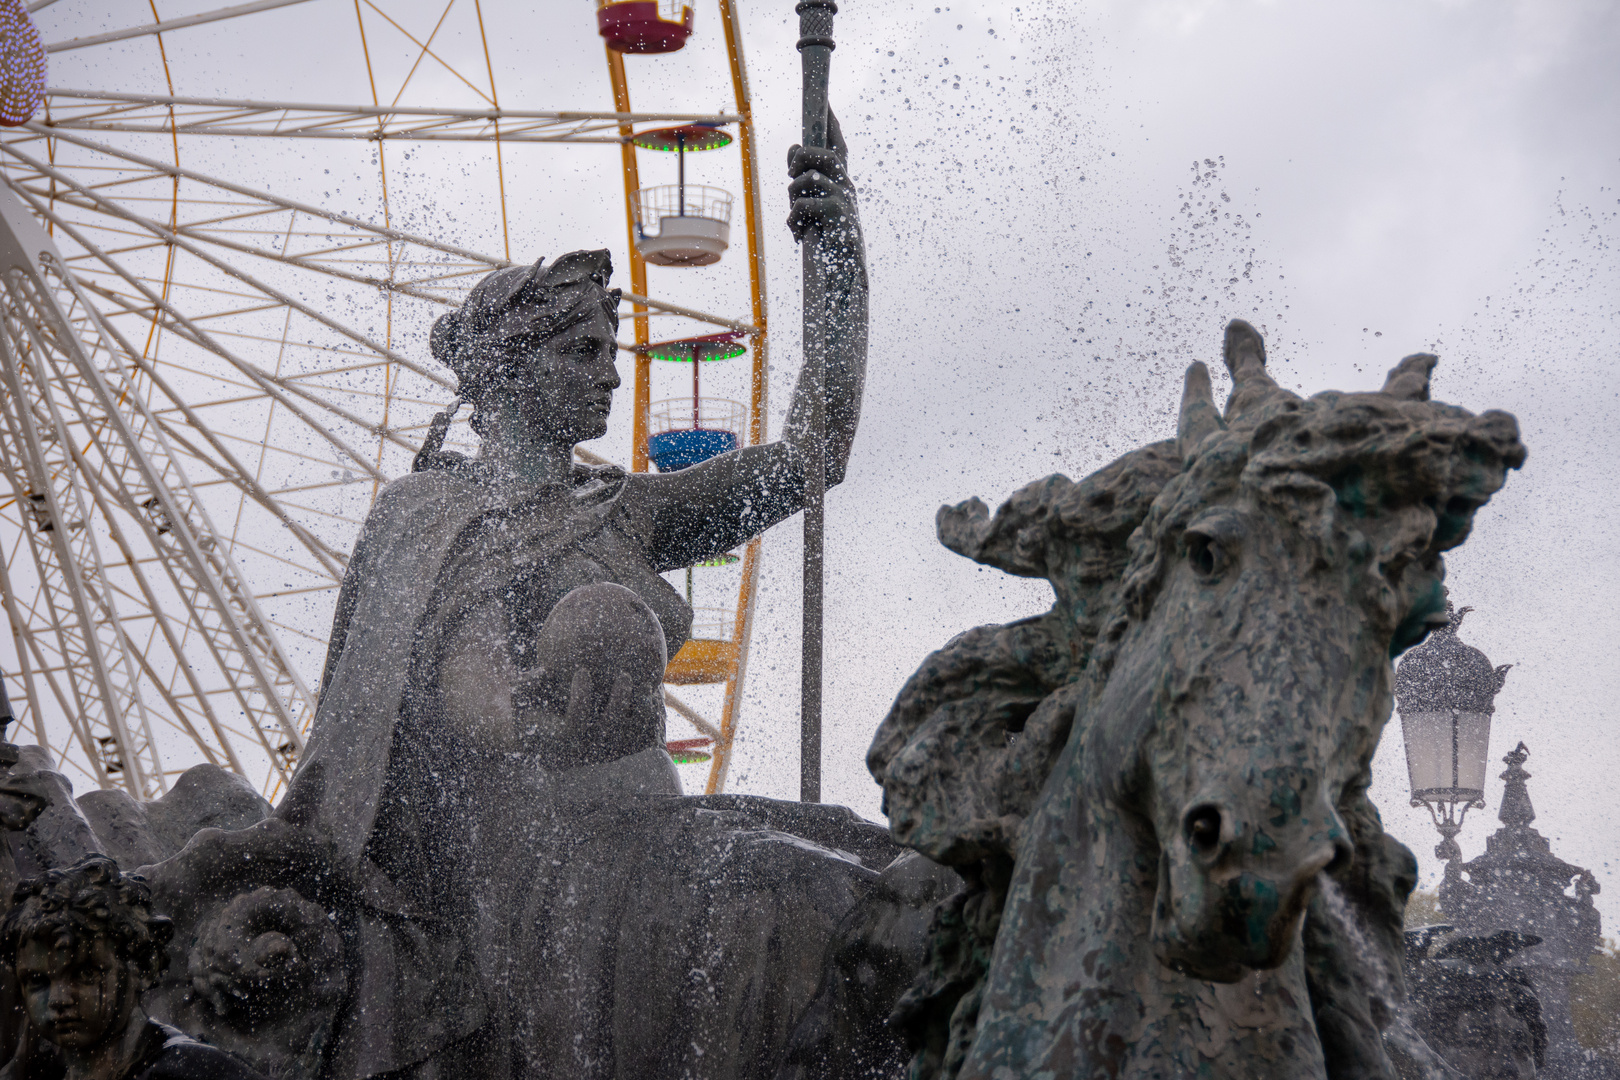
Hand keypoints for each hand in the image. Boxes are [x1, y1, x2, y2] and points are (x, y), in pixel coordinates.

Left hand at [787, 108, 858, 241]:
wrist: (845, 270)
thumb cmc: (828, 240)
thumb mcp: (814, 207)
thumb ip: (805, 182)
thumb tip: (795, 152)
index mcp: (841, 181)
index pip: (838, 146)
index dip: (832, 124)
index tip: (826, 101)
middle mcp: (846, 185)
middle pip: (820, 153)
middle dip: (799, 160)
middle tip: (790, 176)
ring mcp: (843, 197)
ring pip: (807, 178)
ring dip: (793, 197)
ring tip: (796, 217)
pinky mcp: (837, 213)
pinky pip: (803, 204)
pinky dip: (793, 219)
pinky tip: (797, 234)